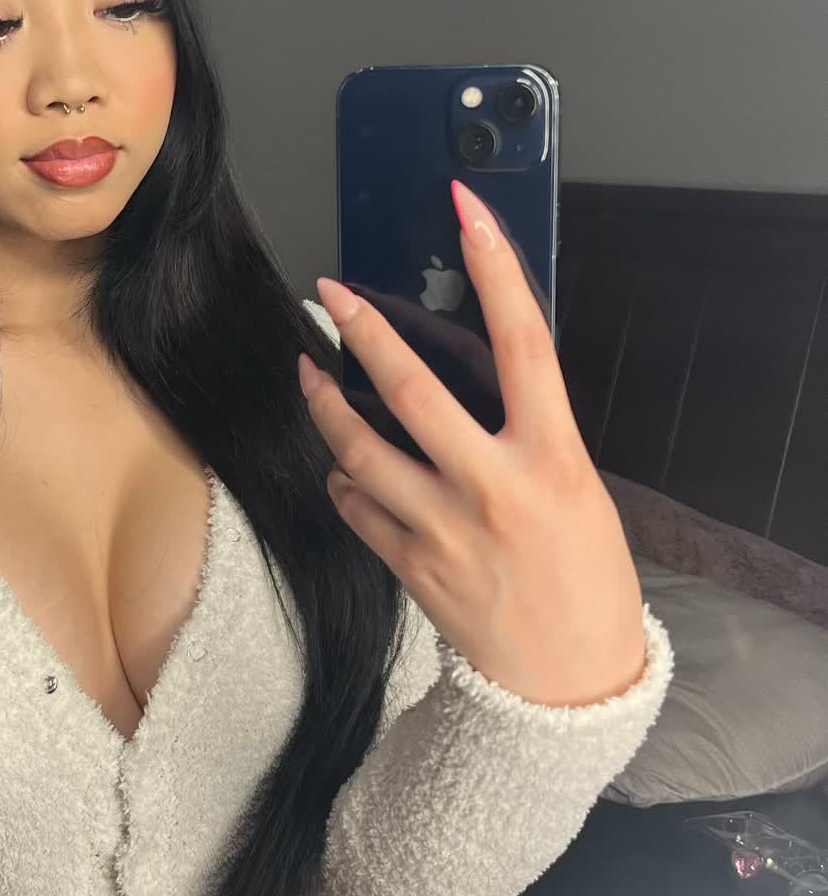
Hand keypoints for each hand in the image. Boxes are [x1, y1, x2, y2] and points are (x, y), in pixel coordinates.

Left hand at [298, 179, 646, 707]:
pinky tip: (345, 469)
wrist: (570, 684)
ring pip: (359, 449)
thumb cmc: (586, 577)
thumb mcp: (577, 489)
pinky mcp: (410, 566)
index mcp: (552, 456)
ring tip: (309, 375)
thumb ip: (526, 434)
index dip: (496, 267)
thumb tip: (472, 382)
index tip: (468, 211)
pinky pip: (355, 506)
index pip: (524, 340)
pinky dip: (344, 481)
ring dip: (326, 407)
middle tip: (329, 295)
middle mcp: (494, 486)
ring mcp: (444, 528)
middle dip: (362, 331)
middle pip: (411, 388)